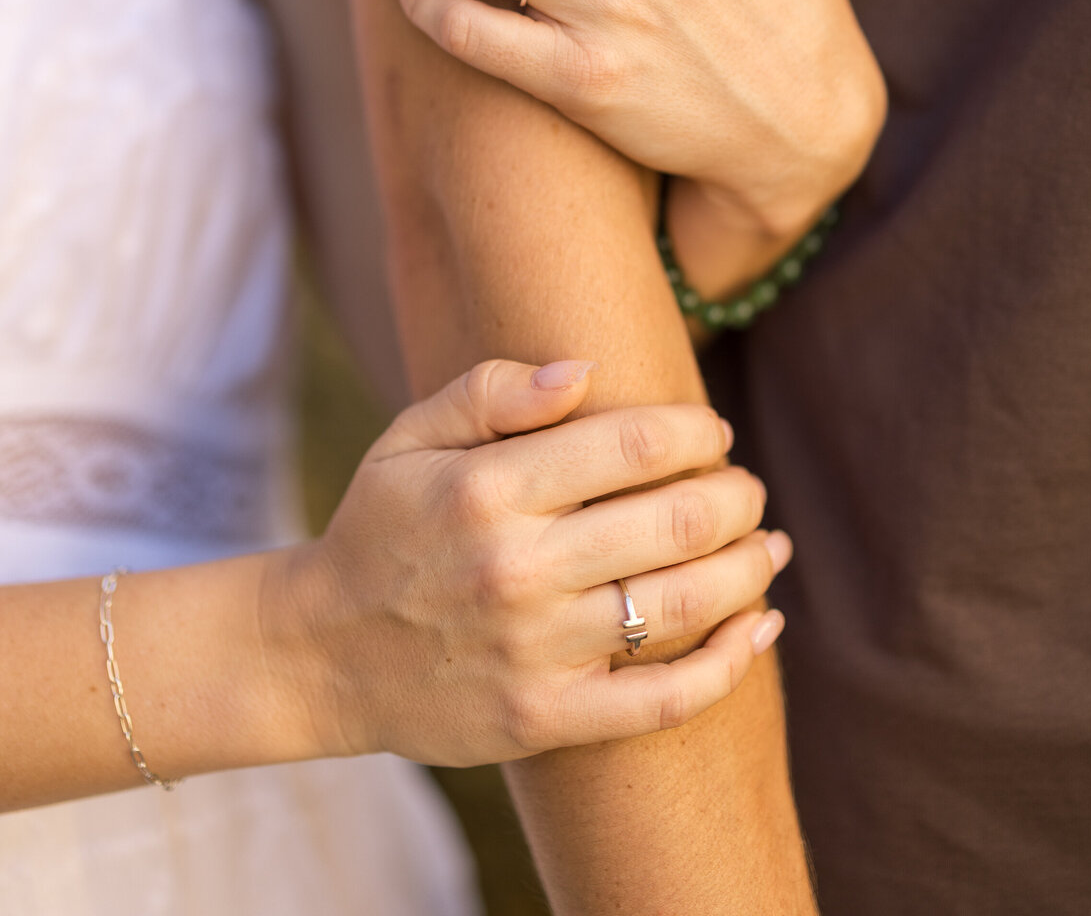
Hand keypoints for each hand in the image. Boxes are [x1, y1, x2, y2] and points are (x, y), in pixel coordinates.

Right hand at [273, 360, 787, 766]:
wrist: (322, 654)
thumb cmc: (381, 528)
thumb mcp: (409, 437)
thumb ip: (492, 391)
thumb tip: (585, 371)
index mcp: (487, 489)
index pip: (632, 445)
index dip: (694, 432)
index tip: (711, 431)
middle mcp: (517, 569)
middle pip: (676, 522)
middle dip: (736, 496)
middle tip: (747, 487)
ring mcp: (536, 651)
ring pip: (685, 604)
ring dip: (750, 568)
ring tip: (769, 545)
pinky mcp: (547, 719)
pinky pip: (666, 699)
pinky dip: (732, 662)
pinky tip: (762, 626)